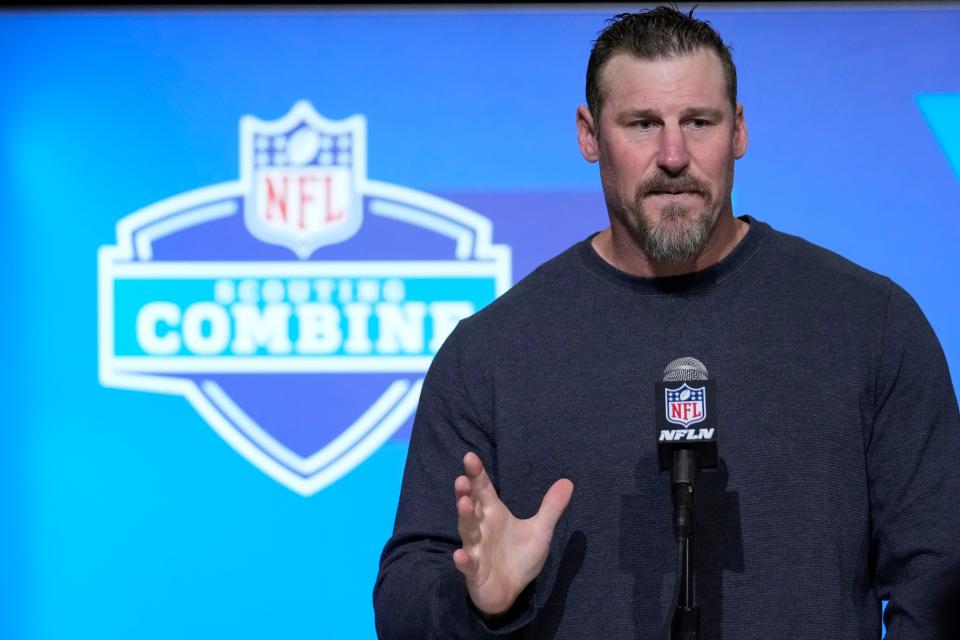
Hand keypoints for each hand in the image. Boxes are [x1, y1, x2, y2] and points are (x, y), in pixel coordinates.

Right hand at [452, 452, 573, 616]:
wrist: (510, 591)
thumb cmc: (519, 557)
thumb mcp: (539, 531)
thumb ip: (551, 507)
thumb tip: (568, 481)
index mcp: (494, 514)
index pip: (484, 490)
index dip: (477, 474)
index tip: (470, 456)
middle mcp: (481, 528)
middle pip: (471, 506)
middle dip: (465, 492)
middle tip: (462, 478)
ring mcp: (475, 549)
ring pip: (467, 530)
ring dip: (464, 517)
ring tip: (463, 503)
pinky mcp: (475, 571)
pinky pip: (468, 565)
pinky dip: (463, 560)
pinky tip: (460, 554)